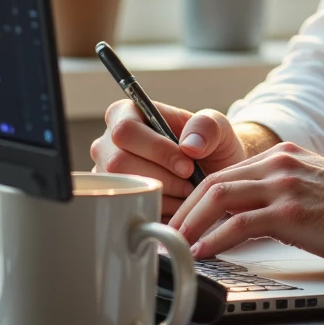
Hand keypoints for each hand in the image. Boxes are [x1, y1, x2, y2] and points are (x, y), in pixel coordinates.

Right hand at [90, 100, 246, 217]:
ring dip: (162, 196)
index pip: (126, 129)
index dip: (157, 150)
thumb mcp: (217, 128)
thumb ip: (207, 126)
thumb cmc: (208, 145)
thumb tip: (189, 145)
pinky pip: (127, 211)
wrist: (211, 175)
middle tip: (189, 184)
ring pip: (123, 189)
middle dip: (162, 178)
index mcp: (126, 114)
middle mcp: (107, 143)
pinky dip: (157, 211)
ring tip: (185, 193)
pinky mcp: (112, 201)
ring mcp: (106, 174)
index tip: (187, 166)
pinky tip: (174, 205)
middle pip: (119, 163)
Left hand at [169, 142, 323, 267]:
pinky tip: (203, 253)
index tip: (184, 221)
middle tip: (169, 236)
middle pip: (213, 182)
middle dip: (185, 211)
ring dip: (191, 224)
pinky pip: (238, 224)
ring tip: (177, 247)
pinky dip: (214, 239)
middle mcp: (281, 164)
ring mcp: (285, 186)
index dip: (197, 198)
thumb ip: (287, 194)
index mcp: (286, 157)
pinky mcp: (291, 212)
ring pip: (218, 197)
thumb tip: (257, 221)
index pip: (226, 173)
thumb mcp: (319, 189)